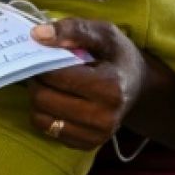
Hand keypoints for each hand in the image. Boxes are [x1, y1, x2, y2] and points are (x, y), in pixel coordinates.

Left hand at [27, 17, 146, 149]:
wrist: (138, 86)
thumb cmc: (117, 56)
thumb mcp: (102, 33)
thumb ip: (72, 29)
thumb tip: (37, 34)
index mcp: (111, 88)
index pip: (55, 76)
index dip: (40, 61)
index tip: (43, 54)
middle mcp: (105, 117)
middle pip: (43, 98)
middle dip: (37, 80)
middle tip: (42, 69)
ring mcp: (96, 135)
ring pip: (40, 117)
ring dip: (37, 97)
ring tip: (49, 84)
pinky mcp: (86, 145)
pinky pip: (47, 130)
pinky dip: (45, 113)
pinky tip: (58, 100)